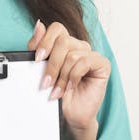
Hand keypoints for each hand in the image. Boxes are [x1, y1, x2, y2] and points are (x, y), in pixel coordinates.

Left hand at [28, 19, 110, 139]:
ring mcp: (91, 54)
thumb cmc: (57, 93)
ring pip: (72, 54)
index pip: (56, 28)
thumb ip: (38, 46)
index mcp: (65, 44)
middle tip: (46, 83)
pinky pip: (84, 62)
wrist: (69, 115)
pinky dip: (74, 77)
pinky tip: (71, 87)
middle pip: (63, 41)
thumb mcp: (41, 68)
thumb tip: (38, 24)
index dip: (45, 41)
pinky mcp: (102, 64)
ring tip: (58, 90)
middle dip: (52, 64)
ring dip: (62, 76)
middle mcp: (79, 46)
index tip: (37, 59)